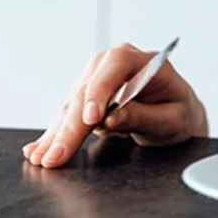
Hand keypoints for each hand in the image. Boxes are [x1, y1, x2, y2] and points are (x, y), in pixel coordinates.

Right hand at [22, 42, 207, 168]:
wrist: (177, 114)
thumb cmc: (179, 112)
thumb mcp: (172, 118)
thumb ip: (143, 116)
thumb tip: (112, 118)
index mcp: (145, 61)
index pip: (117, 63)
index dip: (100, 90)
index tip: (91, 117)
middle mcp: (117, 64)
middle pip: (88, 88)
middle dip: (72, 125)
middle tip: (58, 154)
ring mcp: (98, 78)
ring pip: (72, 103)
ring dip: (57, 133)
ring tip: (45, 157)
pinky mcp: (86, 96)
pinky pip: (67, 114)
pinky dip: (54, 133)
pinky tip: (39, 149)